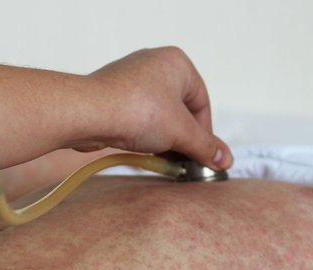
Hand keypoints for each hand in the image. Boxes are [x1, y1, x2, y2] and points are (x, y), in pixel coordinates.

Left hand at [70, 47, 231, 168]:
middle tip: (186, 163)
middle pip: (181, 109)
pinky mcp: (113, 95)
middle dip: (184, 138)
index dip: (205, 133)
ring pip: (159, 115)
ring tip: (166, 162)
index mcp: (177, 63)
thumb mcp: (181, 132)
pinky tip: (145, 153)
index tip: (204, 157)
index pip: (202, 103)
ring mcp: (131, 79)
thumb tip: (226, 160)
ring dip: (165, 140)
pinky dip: (146, 135)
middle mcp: (155, 65)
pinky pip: (139, 117)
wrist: (87, 113)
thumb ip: (206, 147)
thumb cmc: (137, 111)